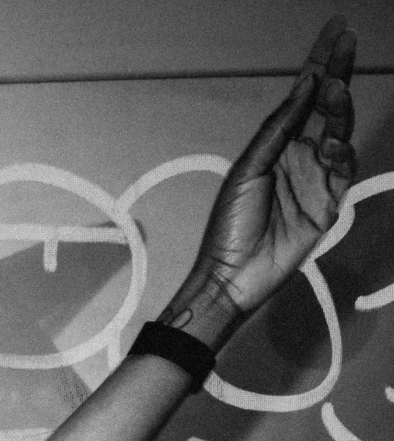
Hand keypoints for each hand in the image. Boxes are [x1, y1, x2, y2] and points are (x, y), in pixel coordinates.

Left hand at [175, 17, 355, 333]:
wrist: (230, 275)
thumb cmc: (229, 226)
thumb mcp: (247, 169)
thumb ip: (277, 129)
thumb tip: (304, 86)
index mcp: (278, 143)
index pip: (304, 95)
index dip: (320, 61)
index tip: (336, 30)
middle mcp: (300, 155)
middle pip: (327, 106)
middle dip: (338, 73)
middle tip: (346, 45)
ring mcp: (316, 179)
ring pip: (340, 133)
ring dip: (340, 110)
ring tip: (334, 93)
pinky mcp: (327, 205)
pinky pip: (343, 171)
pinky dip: (342, 154)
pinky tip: (332, 144)